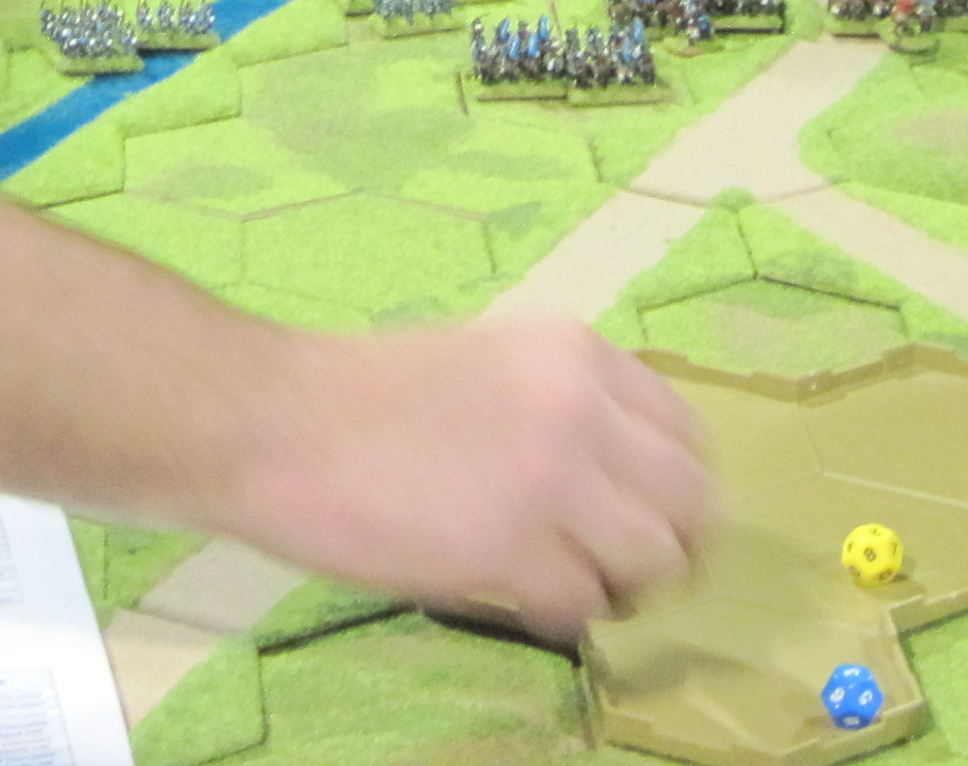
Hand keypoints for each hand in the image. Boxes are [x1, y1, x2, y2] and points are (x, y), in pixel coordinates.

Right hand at [218, 319, 710, 640]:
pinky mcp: (512, 550)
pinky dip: (560, 615)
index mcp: (576, 351)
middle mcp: (582, 407)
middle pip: (690, 502)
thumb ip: (558, 400)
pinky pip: (581, 606)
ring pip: (650, 561)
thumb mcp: (487, 359)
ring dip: (619, 586)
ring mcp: (553, 479)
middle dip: (670, 546)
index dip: (676, 486)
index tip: (653, 516)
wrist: (277, 421)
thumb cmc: (361, 391)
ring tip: (570, 587)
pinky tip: (519, 601)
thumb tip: (612, 469)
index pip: (686, 430)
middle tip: (629, 571)